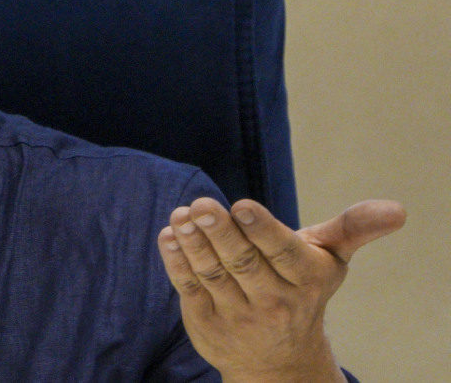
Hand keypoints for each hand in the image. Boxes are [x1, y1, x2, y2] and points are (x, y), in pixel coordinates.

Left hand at [157, 197, 404, 382]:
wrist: (279, 360)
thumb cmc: (302, 289)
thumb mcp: (329, 260)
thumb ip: (353, 229)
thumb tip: (397, 209)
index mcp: (305, 280)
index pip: (282, 253)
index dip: (261, 230)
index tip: (242, 206)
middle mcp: (273, 302)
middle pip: (243, 262)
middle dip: (220, 232)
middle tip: (203, 205)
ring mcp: (237, 315)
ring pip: (212, 274)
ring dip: (193, 244)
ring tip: (182, 216)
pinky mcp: (206, 322)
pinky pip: (189, 288)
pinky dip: (176, 262)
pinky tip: (169, 236)